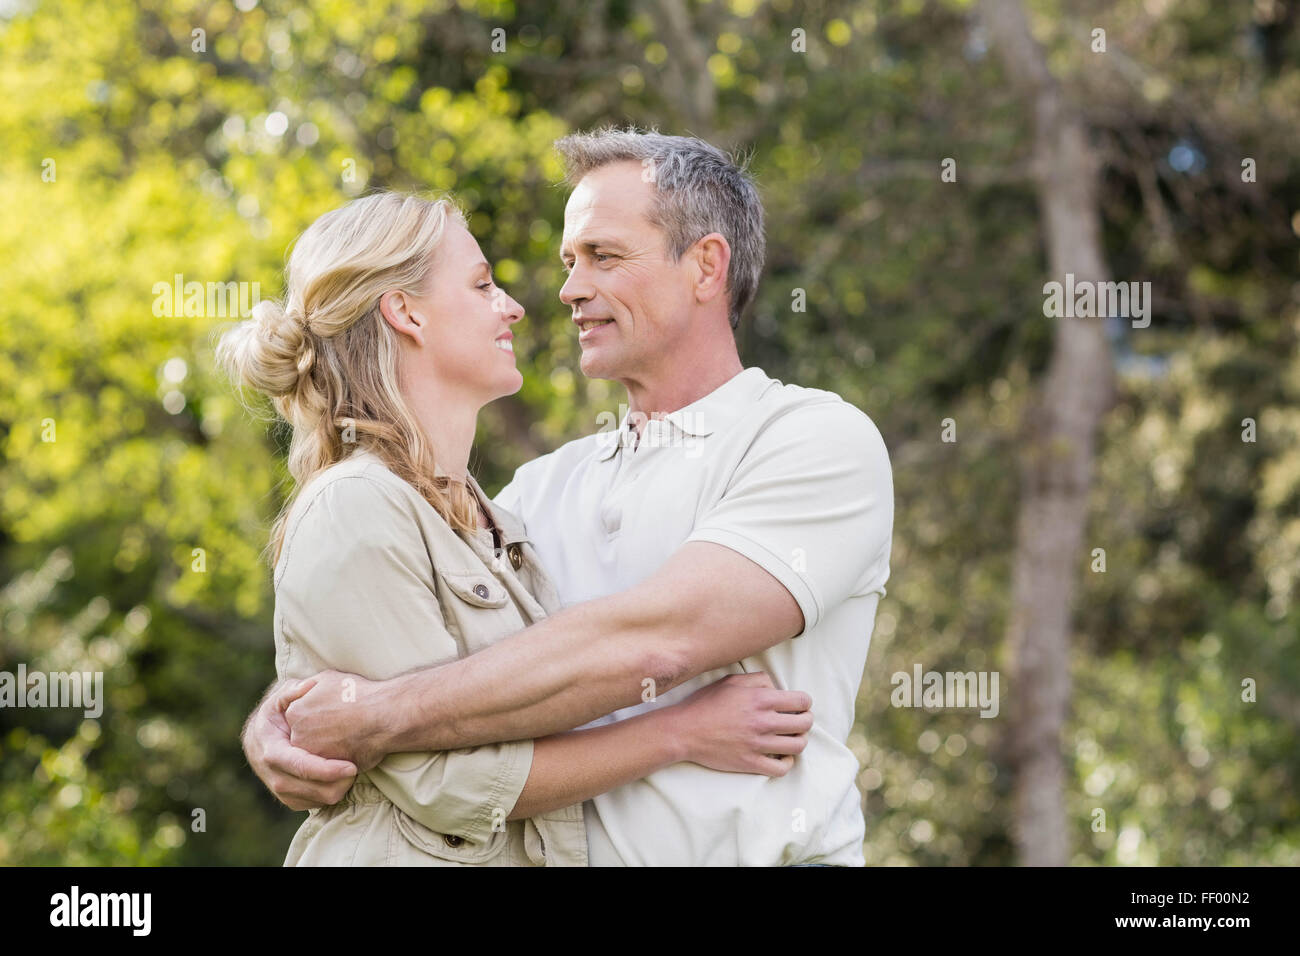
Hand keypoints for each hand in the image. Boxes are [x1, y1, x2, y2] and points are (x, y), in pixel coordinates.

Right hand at [243, 678, 357, 810]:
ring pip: (312, 801)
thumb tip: (307, 687)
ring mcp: (278, 788)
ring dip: (337, 790)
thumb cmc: (277, 712)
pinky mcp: (288, 798)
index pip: (298, 765)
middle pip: (307, 789)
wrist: (262, 735)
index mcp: (270, 749)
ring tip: (355, 773)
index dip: (325, 769)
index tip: (352, 767)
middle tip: (359, 770)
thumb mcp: (281, 697)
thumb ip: (293, 691)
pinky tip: (343, 779)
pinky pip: (313, 804)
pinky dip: (329, 794)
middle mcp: (271, 773)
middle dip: (336, 783)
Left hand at [282, 669, 388, 770]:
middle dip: (320, 730)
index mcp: (295, 713)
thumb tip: (299, 692)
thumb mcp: (327, 678)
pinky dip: (339, 757)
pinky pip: (329, 765)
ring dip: (329, 745)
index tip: (333, 710)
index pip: (298, 718)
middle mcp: (298, 736)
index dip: (317, 713)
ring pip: (316, 751)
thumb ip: (306, 687)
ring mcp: (313, 754)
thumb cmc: (358, 693)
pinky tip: (353, 745)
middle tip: (341, 722)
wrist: (384, 714)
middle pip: (304, 736)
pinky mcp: (329, 769)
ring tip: (348, 733)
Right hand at [674, 671, 812, 776]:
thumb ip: (758, 680)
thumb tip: (776, 688)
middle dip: (805, 721)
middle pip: (805, 724)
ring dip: (799, 741)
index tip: (799, 706)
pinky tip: (781, 756)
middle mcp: (763, 721)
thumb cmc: (706, 704)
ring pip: (798, 746)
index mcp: (760, 699)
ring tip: (790, 738)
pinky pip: (782, 768)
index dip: (805, 703)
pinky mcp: (750, 763)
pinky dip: (787, 763)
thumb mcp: (731, 681)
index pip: (802, 701)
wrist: (684, 731)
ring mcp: (758, 744)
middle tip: (798, 721)